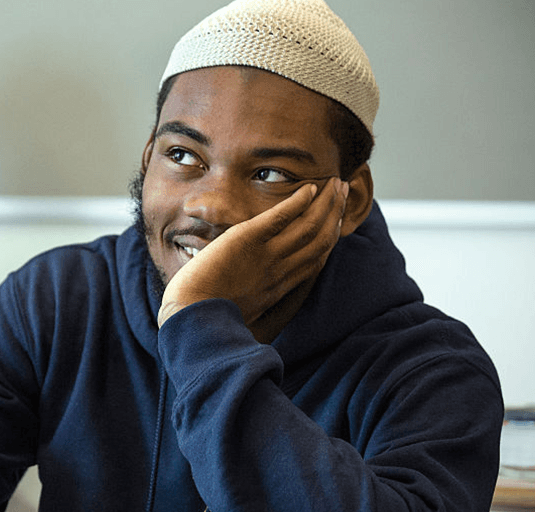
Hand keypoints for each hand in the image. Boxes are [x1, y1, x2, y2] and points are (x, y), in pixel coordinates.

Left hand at [157, 177, 348, 327]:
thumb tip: (252, 292)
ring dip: (326, 204)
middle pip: (320, 240)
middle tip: (344, 191)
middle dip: (336, 214)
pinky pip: (280, 218)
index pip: (315, 258)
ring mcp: (266, 256)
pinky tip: (309, 189)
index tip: (339, 218)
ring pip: (308, 227)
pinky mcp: (247, 241)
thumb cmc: (206, 315)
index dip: (331, 236)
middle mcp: (279, 272)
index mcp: (278, 288)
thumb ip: (252, 296)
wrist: (190, 316)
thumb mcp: (240, 309)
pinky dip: (297, 203)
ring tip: (335, 183)